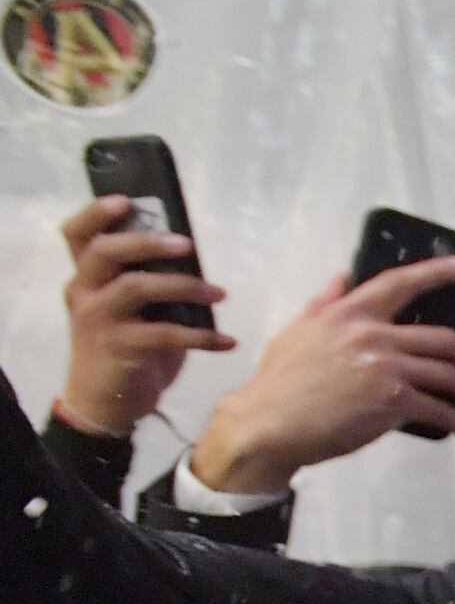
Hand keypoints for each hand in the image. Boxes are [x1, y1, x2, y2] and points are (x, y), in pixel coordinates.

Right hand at [56, 195, 234, 435]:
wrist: (105, 402)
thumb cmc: (125, 347)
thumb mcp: (131, 310)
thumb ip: (146, 281)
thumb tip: (190, 257)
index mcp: (86, 277)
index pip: (77, 234)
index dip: (96, 213)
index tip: (127, 201)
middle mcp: (85, 292)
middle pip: (105, 252)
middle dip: (147, 242)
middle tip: (187, 245)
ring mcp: (99, 320)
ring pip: (136, 288)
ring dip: (185, 286)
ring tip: (220, 294)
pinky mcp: (119, 348)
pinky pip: (165, 335)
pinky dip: (203, 336)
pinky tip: (228, 342)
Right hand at [189, 261, 454, 494]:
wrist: (267, 424)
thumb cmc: (279, 380)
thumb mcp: (298, 332)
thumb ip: (325, 303)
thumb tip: (342, 275)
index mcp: (349, 315)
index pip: (399, 284)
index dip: (436, 273)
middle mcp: (372, 335)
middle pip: (444, 339)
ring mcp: (386, 368)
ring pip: (449, 375)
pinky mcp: (393, 402)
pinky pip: (441, 409)